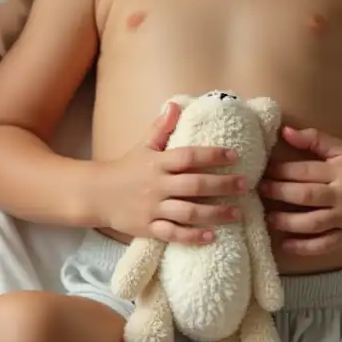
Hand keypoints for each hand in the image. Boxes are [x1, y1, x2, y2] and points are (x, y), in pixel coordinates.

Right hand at [95, 103, 246, 244]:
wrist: (96, 194)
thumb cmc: (125, 168)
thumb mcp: (142, 146)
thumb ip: (160, 128)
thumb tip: (175, 104)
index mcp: (158, 163)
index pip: (189, 156)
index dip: (212, 155)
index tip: (235, 155)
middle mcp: (157, 185)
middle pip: (194, 185)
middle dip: (222, 185)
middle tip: (245, 185)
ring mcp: (153, 208)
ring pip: (188, 212)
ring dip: (215, 213)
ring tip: (238, 214)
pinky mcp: (148, 228)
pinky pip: (173, 233)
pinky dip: (192, 236)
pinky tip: (212, 237)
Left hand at [260, 126, 341, 256]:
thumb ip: (315, 140)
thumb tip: (285, 132)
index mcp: (341, 171)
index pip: (306, 171)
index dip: (281, 171)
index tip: (263, 171)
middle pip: (306, 196)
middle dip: (279, 194)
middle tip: (259, 192)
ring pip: (313, 223)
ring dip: (287, 222)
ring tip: (268, 218)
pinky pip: (325, 245)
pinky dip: (304, 247)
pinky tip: (285, 244)